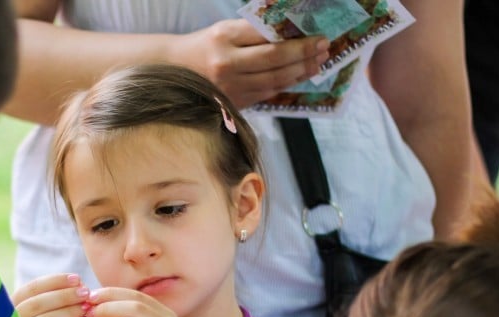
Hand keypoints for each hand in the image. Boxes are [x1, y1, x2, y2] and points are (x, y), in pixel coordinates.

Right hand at [9, 273, 91, 316]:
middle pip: (38, 302)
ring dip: (69, 311)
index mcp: (12, 307)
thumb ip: (61, 304)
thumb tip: (80, 284)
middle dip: (64, 295)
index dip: (55, 281)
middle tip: (85, 293)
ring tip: (88, 308)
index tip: (77, 279)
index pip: (33, 288)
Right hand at [175, 18, 328, 107]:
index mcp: (223, 38)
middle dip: (304, 54)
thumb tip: (290, 33)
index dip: (296, 39)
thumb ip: (253, 32)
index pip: (267, 37)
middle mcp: (226, 64)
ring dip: (300, 72)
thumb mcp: (224, 31)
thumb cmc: (204, 47)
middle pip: (274, 60)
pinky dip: (285, 84)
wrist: (174, 72)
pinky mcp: (232, 102)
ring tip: (318, 63)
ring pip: (274, 80)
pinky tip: (298, 77)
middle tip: (325, 48)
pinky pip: (266, 93)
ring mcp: (229, 86)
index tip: (317, 36)